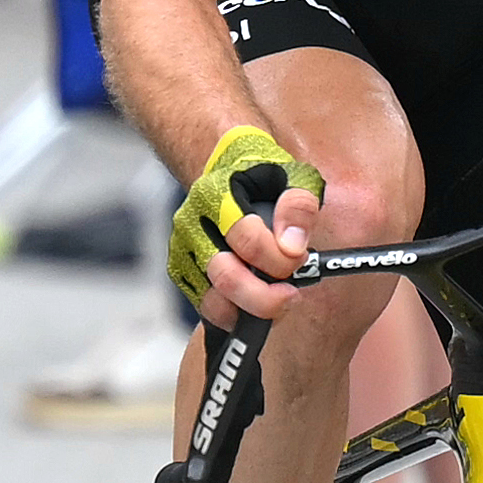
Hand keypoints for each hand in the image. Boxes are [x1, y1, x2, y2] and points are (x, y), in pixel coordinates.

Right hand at [166, 125, 325, 325]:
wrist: (228, 168)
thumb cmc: (262, 174)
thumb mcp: (291, 176)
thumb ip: (298, 205)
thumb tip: (292, 246)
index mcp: (216, 195)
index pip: (246, 239)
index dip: (277, 258)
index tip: (299, 259)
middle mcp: (192, 224)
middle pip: (224, 276)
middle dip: (264, 296)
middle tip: (290, 295)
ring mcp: (184, 251)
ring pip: (213, 300)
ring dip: (250, 309)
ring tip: (276, 300)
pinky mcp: (183, 272)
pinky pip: (207, 309)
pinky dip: (235, 313)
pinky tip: (256, 301)